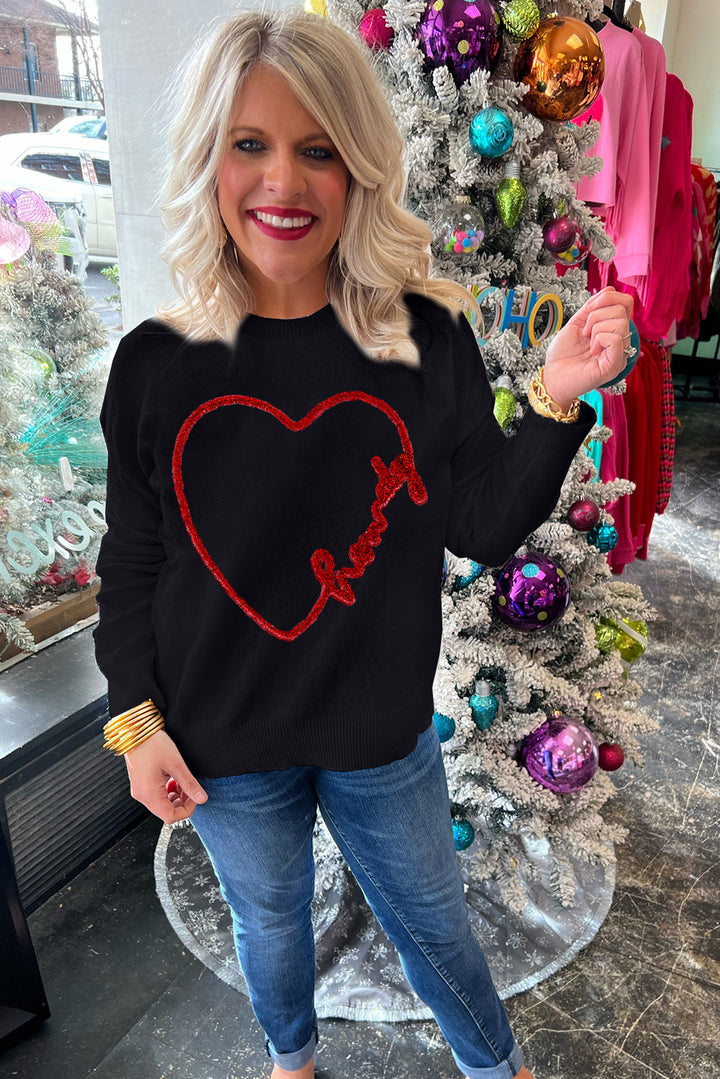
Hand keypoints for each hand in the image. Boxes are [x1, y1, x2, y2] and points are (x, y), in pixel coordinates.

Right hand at [124, 729, 207, 822]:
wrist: (135, 730)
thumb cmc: (152, 744)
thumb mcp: (176, 764)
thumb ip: (189, 783)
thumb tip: (202, 799)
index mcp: (148, 793)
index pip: (170, 816)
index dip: (187, 810)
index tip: (195, 797)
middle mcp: (141, 795)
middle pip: (166, 811)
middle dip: (182, 802)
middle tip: (190, 787)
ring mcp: (139, 790)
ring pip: (162, 804)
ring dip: (175, 796)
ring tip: (182, 780)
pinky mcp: (140, 784)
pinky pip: (156, 796)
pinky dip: (167, 791)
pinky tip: (173, 778)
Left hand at [542, 286, 634, 410]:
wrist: (551, 377)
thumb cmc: (562, 355)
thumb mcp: (576, 323)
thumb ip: (592, 307)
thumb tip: (610, 290)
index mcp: (613, 330)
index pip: (625, 302)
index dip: (606, 298)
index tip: (587, 312)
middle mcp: (620, 341)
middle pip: (623, 309)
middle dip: (596, 315)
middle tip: (584, 332)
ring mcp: (619, 354)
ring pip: (620, 323)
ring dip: (596, 328)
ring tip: (588, 342)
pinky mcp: (614, 366)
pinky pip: (615, 339)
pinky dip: (599, 339)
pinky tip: (592, 351)